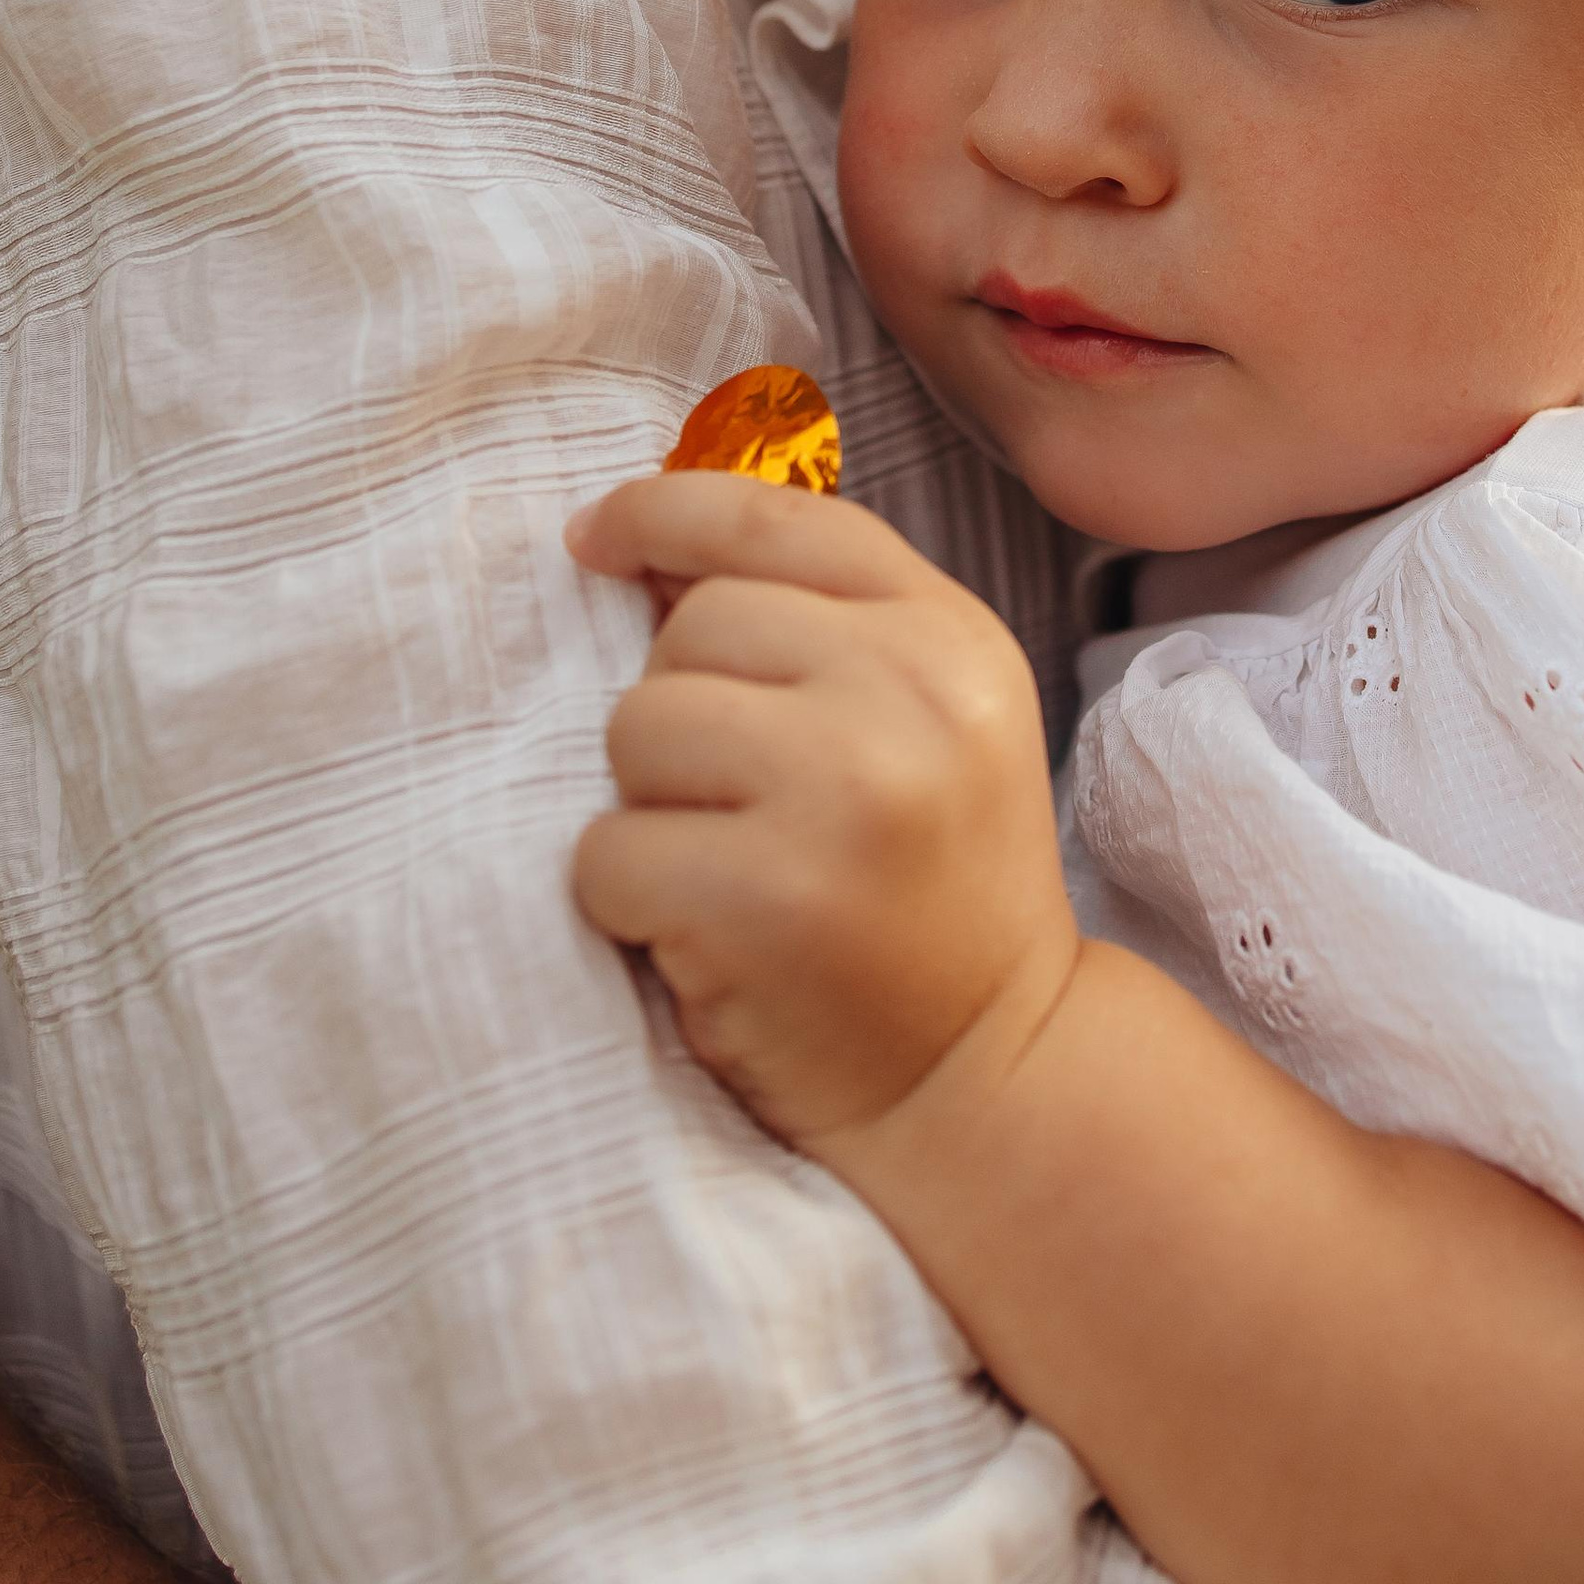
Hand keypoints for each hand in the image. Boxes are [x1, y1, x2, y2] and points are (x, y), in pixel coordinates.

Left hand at [567, 477, 1071, 1158]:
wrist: (988, 1072)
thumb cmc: (930, 888)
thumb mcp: (928, 720)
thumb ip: (823, 624)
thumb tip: (646, 546)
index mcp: (952, 638)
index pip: (773, 520)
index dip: (662, 512)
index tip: (594, 538)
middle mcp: (911, 697)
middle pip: (693, 625)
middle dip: (680, 706)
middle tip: (742, 800)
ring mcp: (842, 795)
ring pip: (638, 725)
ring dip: (650, 802)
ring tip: (728, 864)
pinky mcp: (765, 899)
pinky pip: (608, 850)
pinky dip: (626, 902)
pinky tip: (707, 935)